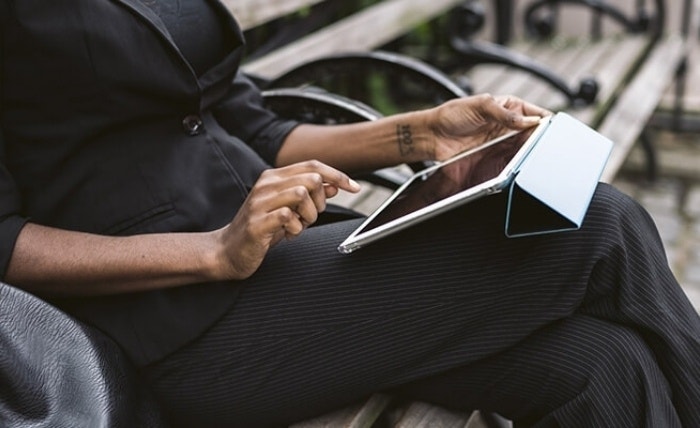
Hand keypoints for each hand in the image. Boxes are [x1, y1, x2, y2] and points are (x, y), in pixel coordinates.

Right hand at [213, 160, 360, 279]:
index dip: (337, 175)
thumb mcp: (290, 208)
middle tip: (310, 217)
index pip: (313, 166)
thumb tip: (335, 184)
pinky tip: (287, 234)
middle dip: (321, 201)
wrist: (228, 250)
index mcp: (274, 177)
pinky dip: (296, 229)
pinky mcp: (257, 222)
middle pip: (311, 178)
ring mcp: (260, 202)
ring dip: (308, 215)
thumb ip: (310, 195)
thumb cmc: (261, 229)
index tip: (354, 187)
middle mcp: (266, 185)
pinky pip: (289, 217)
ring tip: (297, 226)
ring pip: (301, 194)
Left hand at [428, 94, 551, 160]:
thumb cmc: (451, 115)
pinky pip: (513, 162)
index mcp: (510, 107)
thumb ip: (506, 114)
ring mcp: (502, 142)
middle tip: (549, 147)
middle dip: (543, 140)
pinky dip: (520, 164)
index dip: (547, 121)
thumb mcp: (480, 106)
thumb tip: (530, 120)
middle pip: (535, 134)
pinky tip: (525, 166)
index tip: (555, 130)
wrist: (432, 136)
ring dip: (533, 154)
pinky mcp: (495, 158)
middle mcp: (509, 125)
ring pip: (527, 149)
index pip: (536, 114)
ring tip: (540, 158)